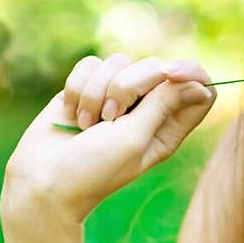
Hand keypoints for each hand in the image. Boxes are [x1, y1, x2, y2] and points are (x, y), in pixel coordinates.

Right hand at [1, 54, 216, 222]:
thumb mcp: (134, 138)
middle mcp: (146, 110)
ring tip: (87, 124)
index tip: (168, 74)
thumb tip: (201, 86)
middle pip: (155, 67)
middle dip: (127, 85)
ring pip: (118, 62)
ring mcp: (115, 97)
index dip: (188, 72)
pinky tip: (72, 114)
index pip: (197, 88)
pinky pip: (89, 64)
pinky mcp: (86, 88)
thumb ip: (163, 105)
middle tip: (110, 118)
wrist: (42, 179)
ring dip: (97, 92)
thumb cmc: (93, 168)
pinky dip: (77, 87)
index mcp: (168, 128)